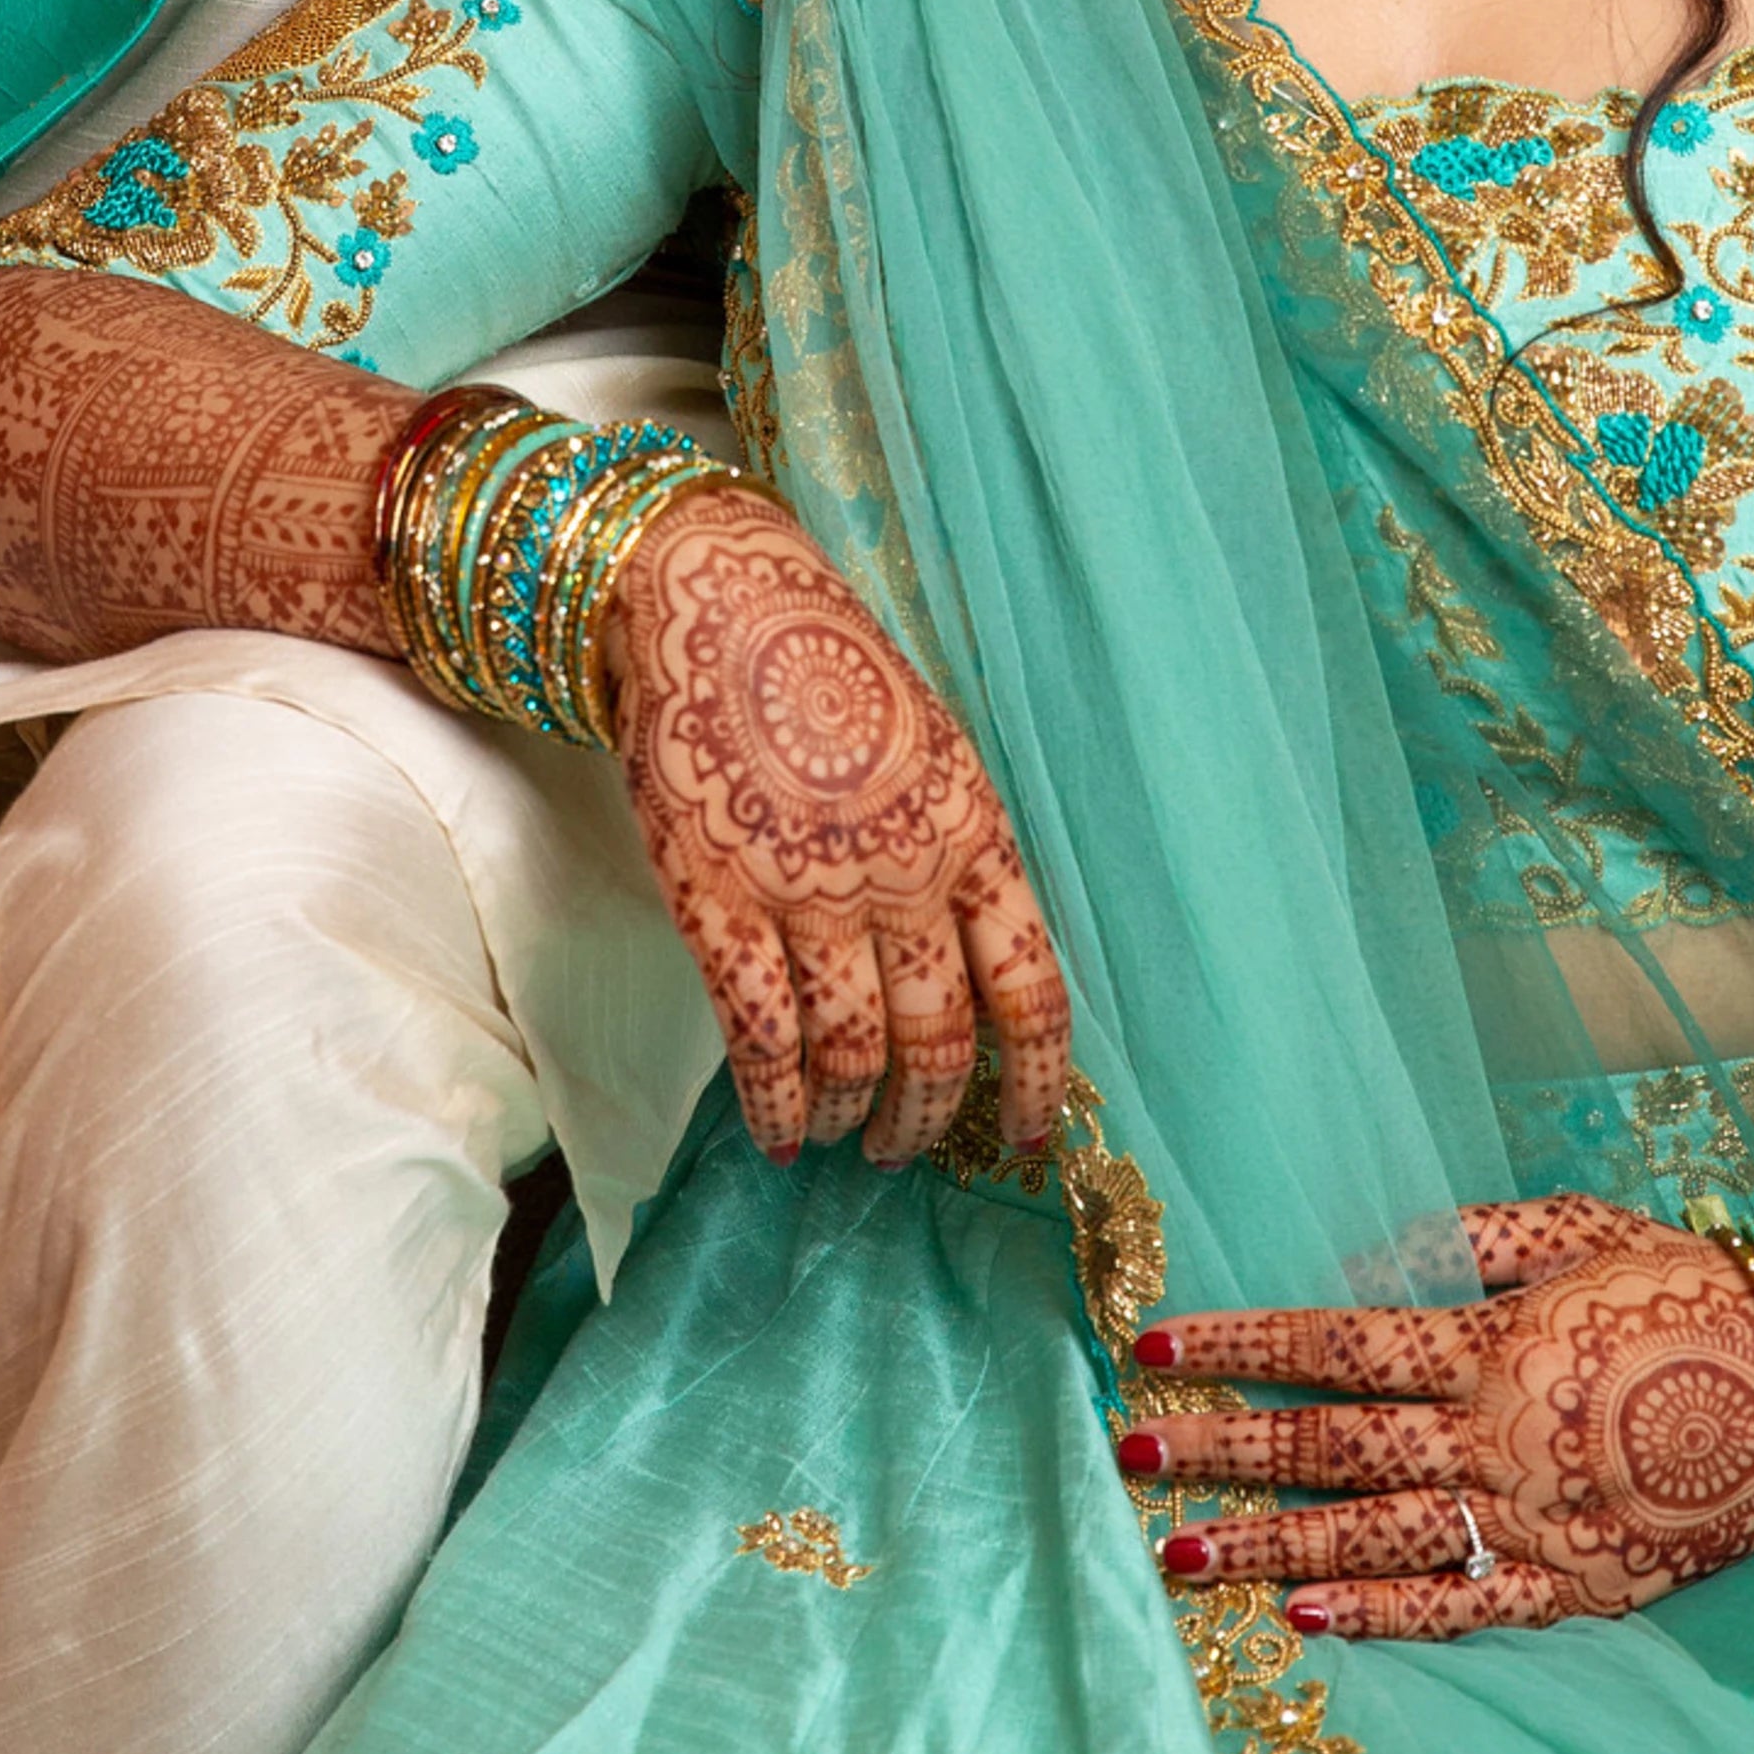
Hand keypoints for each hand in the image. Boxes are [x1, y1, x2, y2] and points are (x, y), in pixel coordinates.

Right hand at [599, 494, 1068, 1172]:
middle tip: (904, 1144)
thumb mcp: (936, 757)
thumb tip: (980, 981)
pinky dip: (773, 1102)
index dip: (1034, 1084)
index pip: (1032, 993)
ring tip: (838, 1133)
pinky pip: (760, 1037)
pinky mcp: (719, 903)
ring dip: (848, 1114)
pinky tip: (776, 1129)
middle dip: (926, 1116)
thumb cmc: (834, 680)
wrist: (721, 608)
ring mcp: (809, 893)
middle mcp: (903, 876)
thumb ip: (960, 863)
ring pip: (850, 1053)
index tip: (1026, 1142)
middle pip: (938, 1043)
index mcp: (973, 836)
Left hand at [1119, 1194, 1753, 1633]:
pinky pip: (1464, 1606)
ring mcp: (1534, 1519)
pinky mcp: (1576, 1586)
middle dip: (1222, 1448)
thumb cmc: (1692, 1286)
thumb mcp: (1580, 1229)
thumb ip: (1470, 1239)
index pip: (1335, 1343)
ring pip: (1375, 1535)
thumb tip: (1364, 1259)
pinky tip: (1306, 1616)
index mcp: (1492, 1341)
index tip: (1155, 1345)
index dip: (1240, 1343)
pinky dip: (1383, 1614)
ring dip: (1268, 1543)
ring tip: (1177, 1551)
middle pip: (1332, 1445)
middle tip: (1129, 1452)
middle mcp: (1497, 1434)